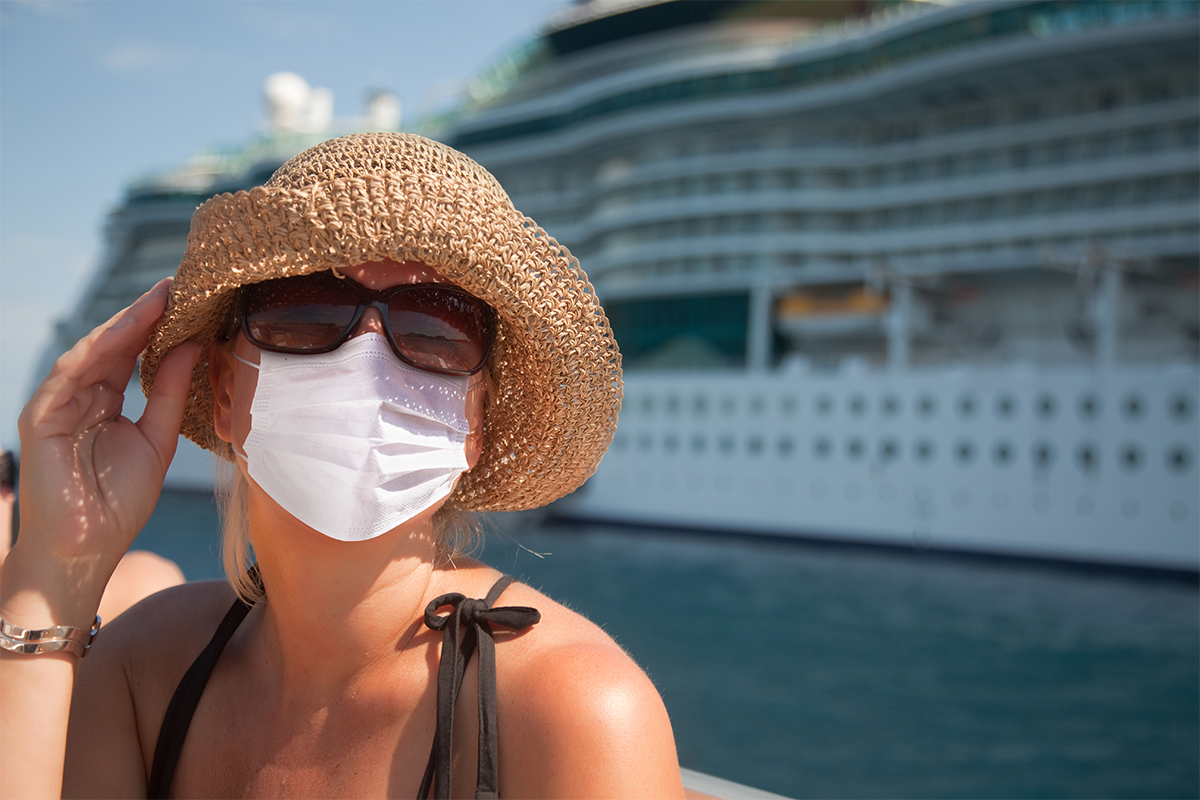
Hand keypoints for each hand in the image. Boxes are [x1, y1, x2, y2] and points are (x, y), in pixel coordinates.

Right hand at [6, 279, 200, 620]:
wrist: (84, 551)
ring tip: (160, 298)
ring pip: (93, 352)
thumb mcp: (157, 440)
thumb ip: (169, 393)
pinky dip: (98, 349)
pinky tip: (126, 329)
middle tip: (180, 283)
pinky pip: (70, 373)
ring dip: (126, 323)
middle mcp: (82, 396)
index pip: (135, 354)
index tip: (193, 299)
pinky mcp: (41, 416)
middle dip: (147, 314)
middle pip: (116, 346)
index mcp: (108, 402)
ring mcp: (59, 403)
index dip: (162, 326)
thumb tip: (193, 345)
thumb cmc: (119, 503)